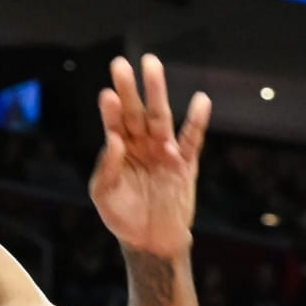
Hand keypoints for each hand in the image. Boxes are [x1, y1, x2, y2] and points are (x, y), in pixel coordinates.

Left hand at [90, 54, 210, 256]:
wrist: (151, 241)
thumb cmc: (123, 216)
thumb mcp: (104, 195)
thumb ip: (106, 167)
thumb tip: (113, 139)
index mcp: (120, 149)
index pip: (113, 123)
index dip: (110, 109)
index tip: (106, 92)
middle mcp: (141, 144)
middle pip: (135, 112)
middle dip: (130, 89)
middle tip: (121, 63)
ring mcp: (164, 151)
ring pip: (161, 117)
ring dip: (157, 92)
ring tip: (152, 65)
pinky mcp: (185, 164)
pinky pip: (192, 139)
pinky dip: (197, 121)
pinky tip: (201, 100)